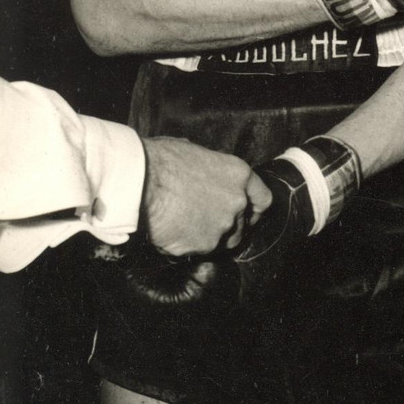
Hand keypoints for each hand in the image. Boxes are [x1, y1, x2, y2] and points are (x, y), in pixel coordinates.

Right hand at [140, 137, 270, 255]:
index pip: (263, 200)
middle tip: (203, 221)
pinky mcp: (202, 246)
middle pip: (241, 225)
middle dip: (225, 226)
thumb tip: (203, 174)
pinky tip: (169, 232)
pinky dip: (184, 245)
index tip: (248, 216)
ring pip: (220, 242)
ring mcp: (221, 227)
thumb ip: (210, 170)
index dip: (254, 210)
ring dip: (207, 238)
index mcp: (239, 175)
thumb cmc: (162, 160)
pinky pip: (196, 250)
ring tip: (184, 226)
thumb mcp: (195, 153)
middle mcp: (237, 202)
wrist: (140, 182)